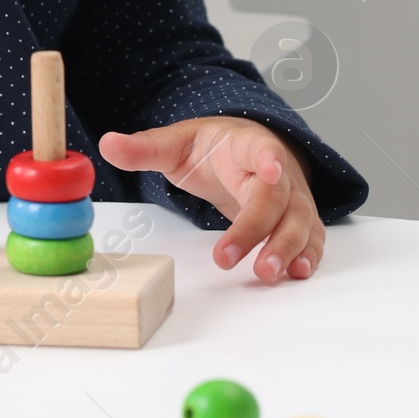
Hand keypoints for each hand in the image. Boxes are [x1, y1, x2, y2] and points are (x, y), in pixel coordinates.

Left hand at [97, 117, 323, 282]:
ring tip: (270, 274)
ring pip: (299, 222)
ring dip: (289, 249)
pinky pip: (310, 237)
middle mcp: (277, 172)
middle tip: (244, 261)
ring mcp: (292, 197)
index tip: (271, 170)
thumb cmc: (213, 148)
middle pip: (277, 200)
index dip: (268, 159)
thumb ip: (145, 147)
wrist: (247, 150)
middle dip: (262, 230)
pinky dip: (308, 254)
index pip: (261, 149)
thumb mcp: (177, 143)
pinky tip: (297, 273)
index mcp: (247, 146)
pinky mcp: (297, 219)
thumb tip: (108, 144)